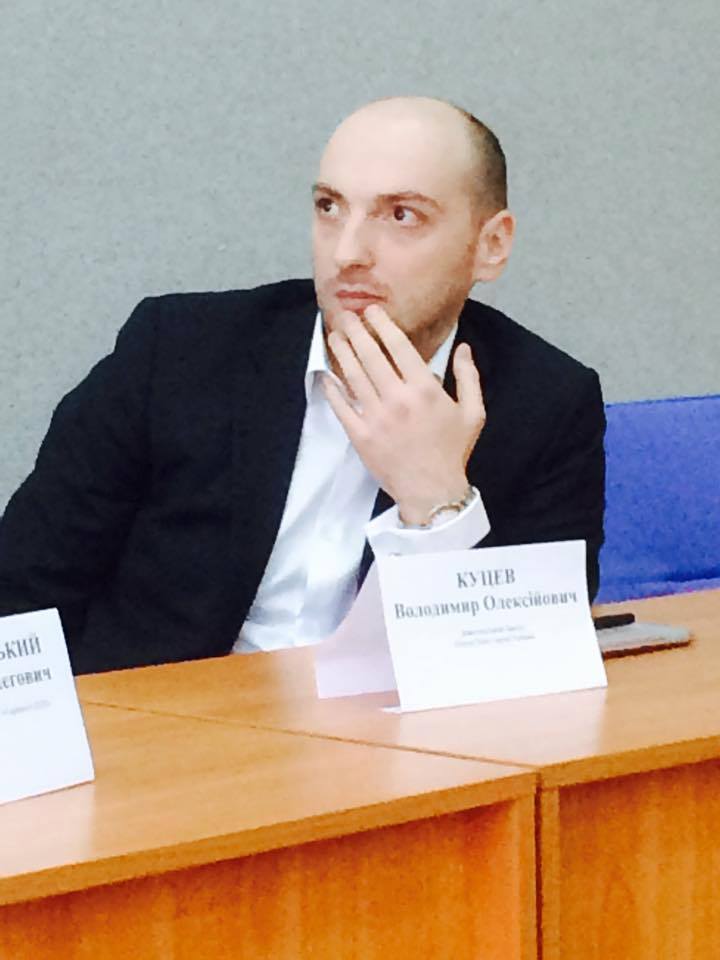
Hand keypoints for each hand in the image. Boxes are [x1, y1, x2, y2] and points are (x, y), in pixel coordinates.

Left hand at [323, 304, 485, 524]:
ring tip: (334, 336)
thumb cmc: (453, 452)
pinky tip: (327, 375)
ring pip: (354, 377)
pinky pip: (342, 408)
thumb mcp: (473, 413)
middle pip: (371, 357)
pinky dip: (333, 389)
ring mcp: (376, 418)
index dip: (383, 326)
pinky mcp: (361, 436)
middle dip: (356, 332)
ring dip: (342, 353)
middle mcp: (398, 399)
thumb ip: (469, 377)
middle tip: (346, 316)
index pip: (399, 348)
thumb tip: (464, 348)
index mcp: (425, 390)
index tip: (372, 312)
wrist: (432, 491)